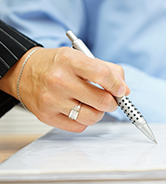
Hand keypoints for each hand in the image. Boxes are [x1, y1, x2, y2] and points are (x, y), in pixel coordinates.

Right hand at [0, 47, 129, 131]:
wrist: (22, 71)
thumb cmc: (56, 64)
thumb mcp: (80, 56)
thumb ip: (108, 70)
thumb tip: (125, 90)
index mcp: (69, 60)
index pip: (102, 75)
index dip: (117, 85)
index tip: (121, 90)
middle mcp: (59, 80)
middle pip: (102, 101)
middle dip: (112, 102)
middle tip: (110, 100)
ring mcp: (52, 100)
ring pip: (93, 117)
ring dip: (99, 113)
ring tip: (94, 105)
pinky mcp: (47, 116)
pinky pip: (79, 126)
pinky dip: (85, 120)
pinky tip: (79, 109)